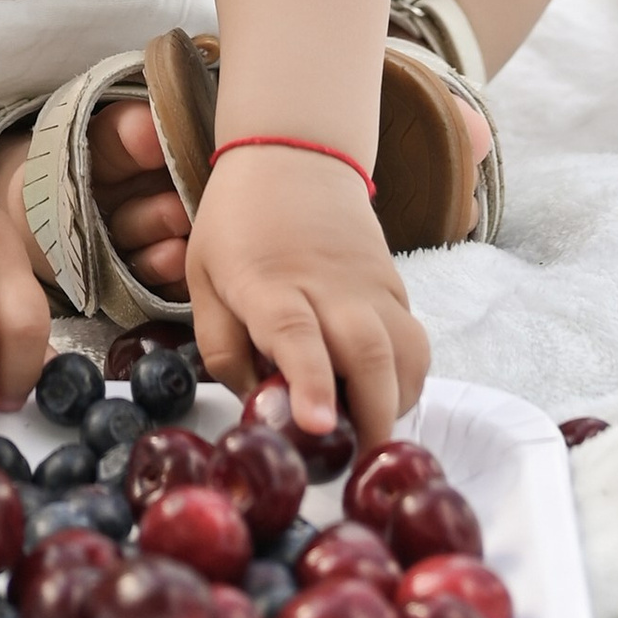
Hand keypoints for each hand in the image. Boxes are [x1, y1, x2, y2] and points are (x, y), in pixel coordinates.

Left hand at [182, 146, 428, 453]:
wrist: (295, 153)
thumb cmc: (239, 222)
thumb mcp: (203, 278)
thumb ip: (222, 346)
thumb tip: (257, 405)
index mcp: (269, 282)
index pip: (294, 333)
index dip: (308, 381)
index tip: (317, 424)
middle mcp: (328, 284)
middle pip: (368, 353)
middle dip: (372, 418)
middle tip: (358, 465)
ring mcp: (369, 284)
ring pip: (405, 351)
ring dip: (397, 402)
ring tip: (372, 434)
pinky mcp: (395, 285)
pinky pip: (414, 341)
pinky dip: (407, 379)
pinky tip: (384, 397)